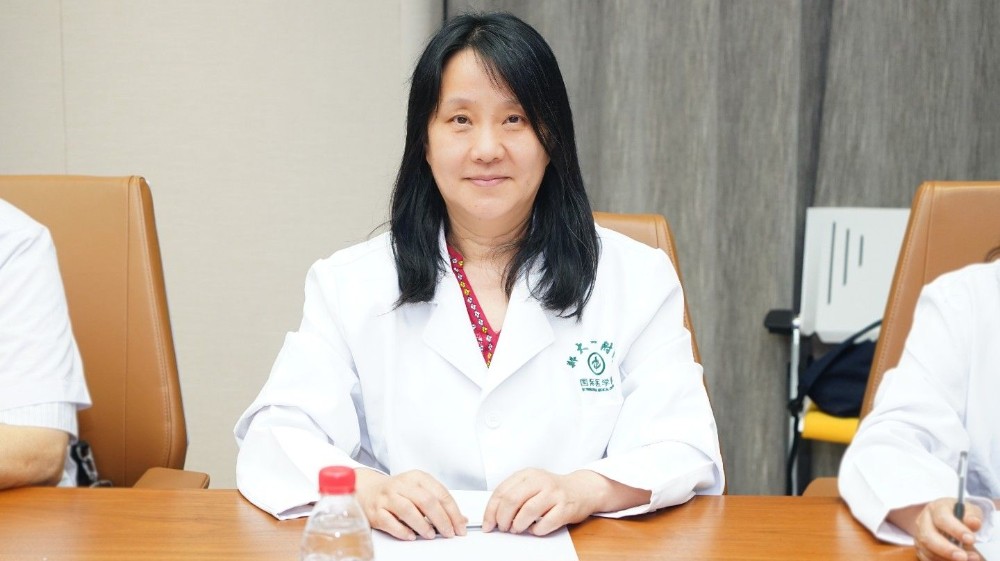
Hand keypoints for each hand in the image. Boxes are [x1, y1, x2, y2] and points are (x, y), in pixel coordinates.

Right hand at [353, 469, 466, 540]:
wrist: (367, 489)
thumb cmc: (397, 492)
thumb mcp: (420, 491)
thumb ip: (439, 504)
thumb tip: (460, 520)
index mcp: (417, 478)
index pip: (441, 494)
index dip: (453, 512)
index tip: (459, 526)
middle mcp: (402, 485)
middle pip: (426, 501)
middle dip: (442, 520)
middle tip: (449, 533)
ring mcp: (387, 497)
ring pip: (408, 510)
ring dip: (423, 525)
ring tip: (431, 535)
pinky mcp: (376, 511)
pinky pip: (390, 522)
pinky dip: (402, 531)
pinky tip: (411, 536)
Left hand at [482, 468, 602, 535]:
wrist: (582, 489)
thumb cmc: (552, 490)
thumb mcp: (531, 484)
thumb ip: (513, 494)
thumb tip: (492, 516)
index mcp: (528, 474)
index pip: (501, 491)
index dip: (491, 511)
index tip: (488, 524)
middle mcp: (540, 481)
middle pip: (512, 500)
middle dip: (502, 519)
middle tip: (502, 528)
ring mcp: (554, 493)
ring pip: (527, 512)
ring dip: (517, 525)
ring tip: (517, 528)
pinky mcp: (565, 508)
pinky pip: (544, 524)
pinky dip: (535, 530)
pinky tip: (534, 528)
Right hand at [908, 498, 982, 560]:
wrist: (948, 519)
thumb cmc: (959, 515)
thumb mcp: (969, 510)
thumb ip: (972, 516)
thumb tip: (973, 522)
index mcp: (936, 508)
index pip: (942, 518)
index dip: (955, 530)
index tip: (970, 539)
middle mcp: (923, 521)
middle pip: (928, 536)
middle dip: (946, 549)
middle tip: (963, 557)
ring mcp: (919, 535)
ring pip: (927, 550)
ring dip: (946, 558)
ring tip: (965, 559)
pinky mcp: (920, 548)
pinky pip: (926, 558)